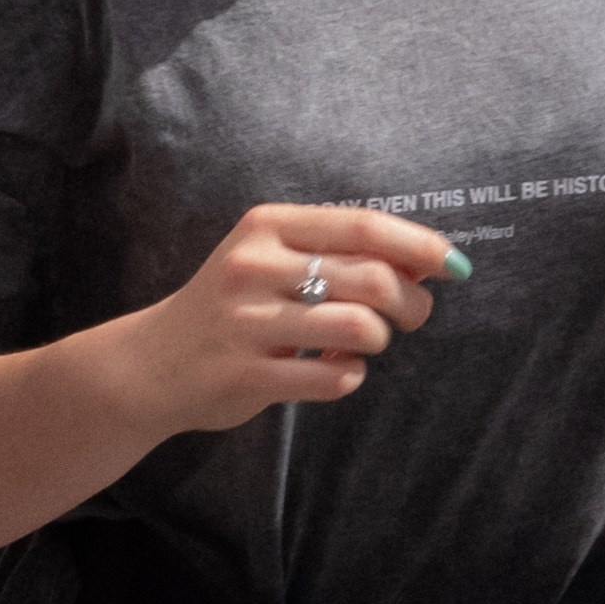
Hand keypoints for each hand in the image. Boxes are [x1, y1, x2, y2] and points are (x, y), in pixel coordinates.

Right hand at [121, 203, 457, 435]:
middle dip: (412, 302)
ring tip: (363, 342)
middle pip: (373, 278)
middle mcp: (254, 267)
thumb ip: (339, 253)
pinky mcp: (246, 374)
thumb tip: (427, 258)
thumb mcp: (271, 259)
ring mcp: (247, 322)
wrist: (151, 364)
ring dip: (378, 340)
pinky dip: (350, 375)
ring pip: (360, 328)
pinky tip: (333, 368)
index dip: (421, 246)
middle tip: (410, 316)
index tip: (453, 266)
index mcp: (267, 226)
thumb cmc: (230, 307)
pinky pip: (335, 377)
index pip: (364, 226)